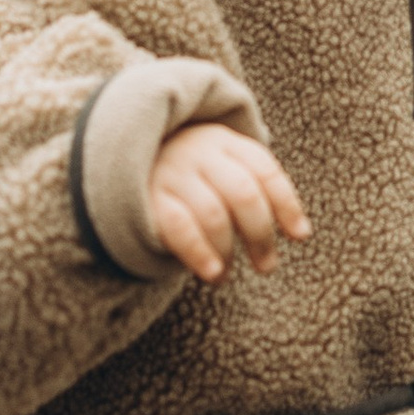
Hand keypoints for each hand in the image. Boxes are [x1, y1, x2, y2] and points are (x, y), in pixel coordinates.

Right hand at [147, 123, 309, 284]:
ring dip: (228, 250)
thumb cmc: (183, 173)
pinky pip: (180, 227)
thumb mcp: (216, 164)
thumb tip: (300, 230)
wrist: (113, 158)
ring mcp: (171, 174)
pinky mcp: (147, 199)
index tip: (300, 236)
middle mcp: (198, 153)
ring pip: (214, 214)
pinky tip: (213, 274)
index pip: (265, 170)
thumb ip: (250, 183)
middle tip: (266, 265)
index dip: (287, 204)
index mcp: (222, 140)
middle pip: (243, 193)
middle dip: (261, 234)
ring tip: (227, 274)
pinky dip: (200, 252)